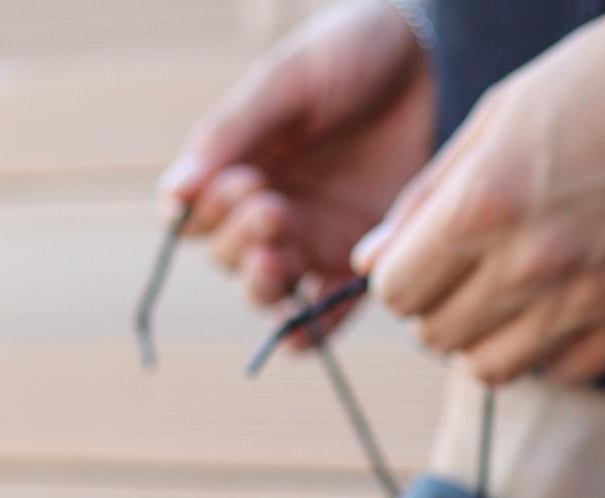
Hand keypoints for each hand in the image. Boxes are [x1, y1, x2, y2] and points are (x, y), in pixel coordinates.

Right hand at [162, 0, 434, 312]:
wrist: (432, 58)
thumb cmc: (349, 55)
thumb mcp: (285, 83)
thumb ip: (230, 135)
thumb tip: (173, 197)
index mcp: (241, 167)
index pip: (200, 218)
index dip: (207, 215)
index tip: (238, 182)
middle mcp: (272, 210)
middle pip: (231, 260)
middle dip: (240, 242)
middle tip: (270, 209)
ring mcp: (315, 240)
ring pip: (272, 288)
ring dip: (265, 283)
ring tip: (277, 252)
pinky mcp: (360, 261)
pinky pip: (328, 313)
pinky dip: (312, 332)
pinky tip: (298, 335)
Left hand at [354, 0, 604, 383]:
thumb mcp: (500, 114)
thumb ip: (426, 196)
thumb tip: (367, 263)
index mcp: (485, 201)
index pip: (395, 291)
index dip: (398, 274)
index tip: (421, 255)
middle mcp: (531, 261)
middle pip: (436, 335)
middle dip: (438, 306)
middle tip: (469, 268)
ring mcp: (587, 298)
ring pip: (489, 368)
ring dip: (485, 335)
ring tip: (511, 290)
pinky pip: (558, 371)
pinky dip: (546, 348)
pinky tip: (562, 300)